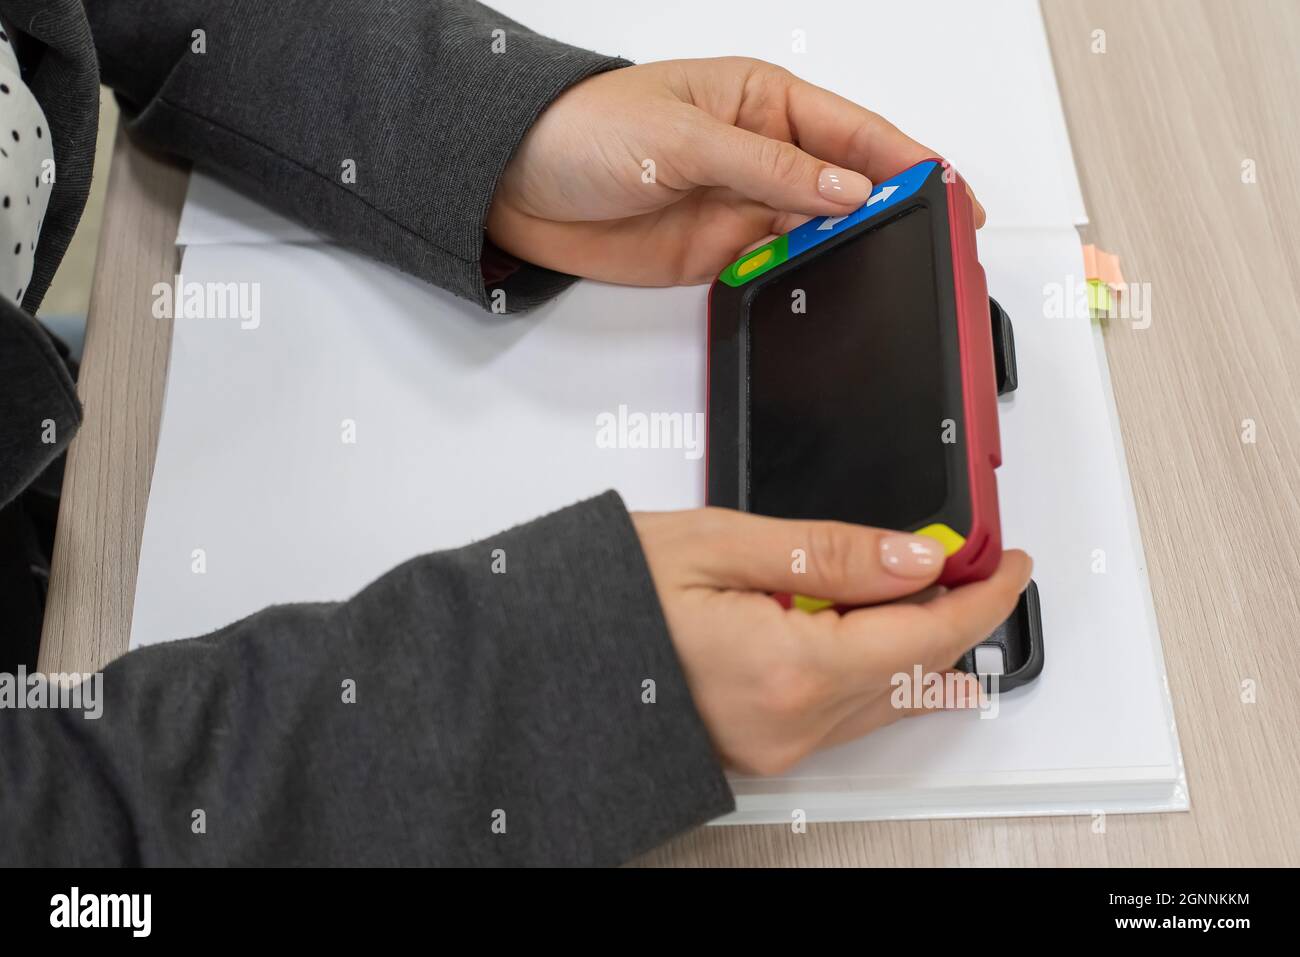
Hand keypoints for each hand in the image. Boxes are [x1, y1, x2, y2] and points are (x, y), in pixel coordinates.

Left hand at [488, 57, 983, 286]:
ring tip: (896, 269)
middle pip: (848, 186)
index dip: (908, 160)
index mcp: (763, 101)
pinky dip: (807, 278)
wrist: (516, 184)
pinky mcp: (720, 253)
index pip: (855, 131)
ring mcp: (744, 206)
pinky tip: (832, 287)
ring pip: (820, 232)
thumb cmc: (586, 128)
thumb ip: (770, 167)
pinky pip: (780, 268)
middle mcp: (762, 154)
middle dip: (893, 210)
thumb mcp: (684, 137)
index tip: (950, 189)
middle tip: (941, 240)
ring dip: (853, 250)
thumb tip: (847, 188)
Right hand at [632, 508, 1030, 774]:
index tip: (1008, 562)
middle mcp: (790, 723)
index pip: (924, 634)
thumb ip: (831, 553)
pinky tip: (898, 655)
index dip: (980, 595)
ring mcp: (776, 745)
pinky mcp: (762, 749)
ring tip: (949, 599)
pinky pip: (849, 715)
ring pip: (888, 698)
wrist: (545, 653)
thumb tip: (916, 557)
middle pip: (916, 670)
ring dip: (926, 646)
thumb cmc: (610, 594)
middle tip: (979, 562)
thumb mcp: (722, 543)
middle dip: (958, 613)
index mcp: (787, 668)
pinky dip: (882, 674)